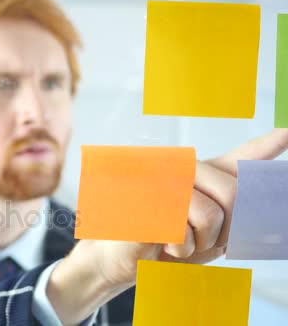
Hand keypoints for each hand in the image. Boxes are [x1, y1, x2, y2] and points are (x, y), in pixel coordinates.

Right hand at [47, 129, 287, 324]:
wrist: (120, 258)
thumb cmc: (161, 244)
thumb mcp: (204, 234)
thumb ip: (231, 214)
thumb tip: (255, 193)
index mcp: (199, 177)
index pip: (238, 158)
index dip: (267, 145)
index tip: (287, 134)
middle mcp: (182, 169)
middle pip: (235, 195)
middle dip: (225, 231)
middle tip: (199, 240)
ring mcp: (162, 179)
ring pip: (210, 215)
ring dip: (197, 243)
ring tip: (175, 241)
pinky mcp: (146, 197)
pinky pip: (183, 228)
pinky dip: (177, 247)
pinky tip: (160, 241)